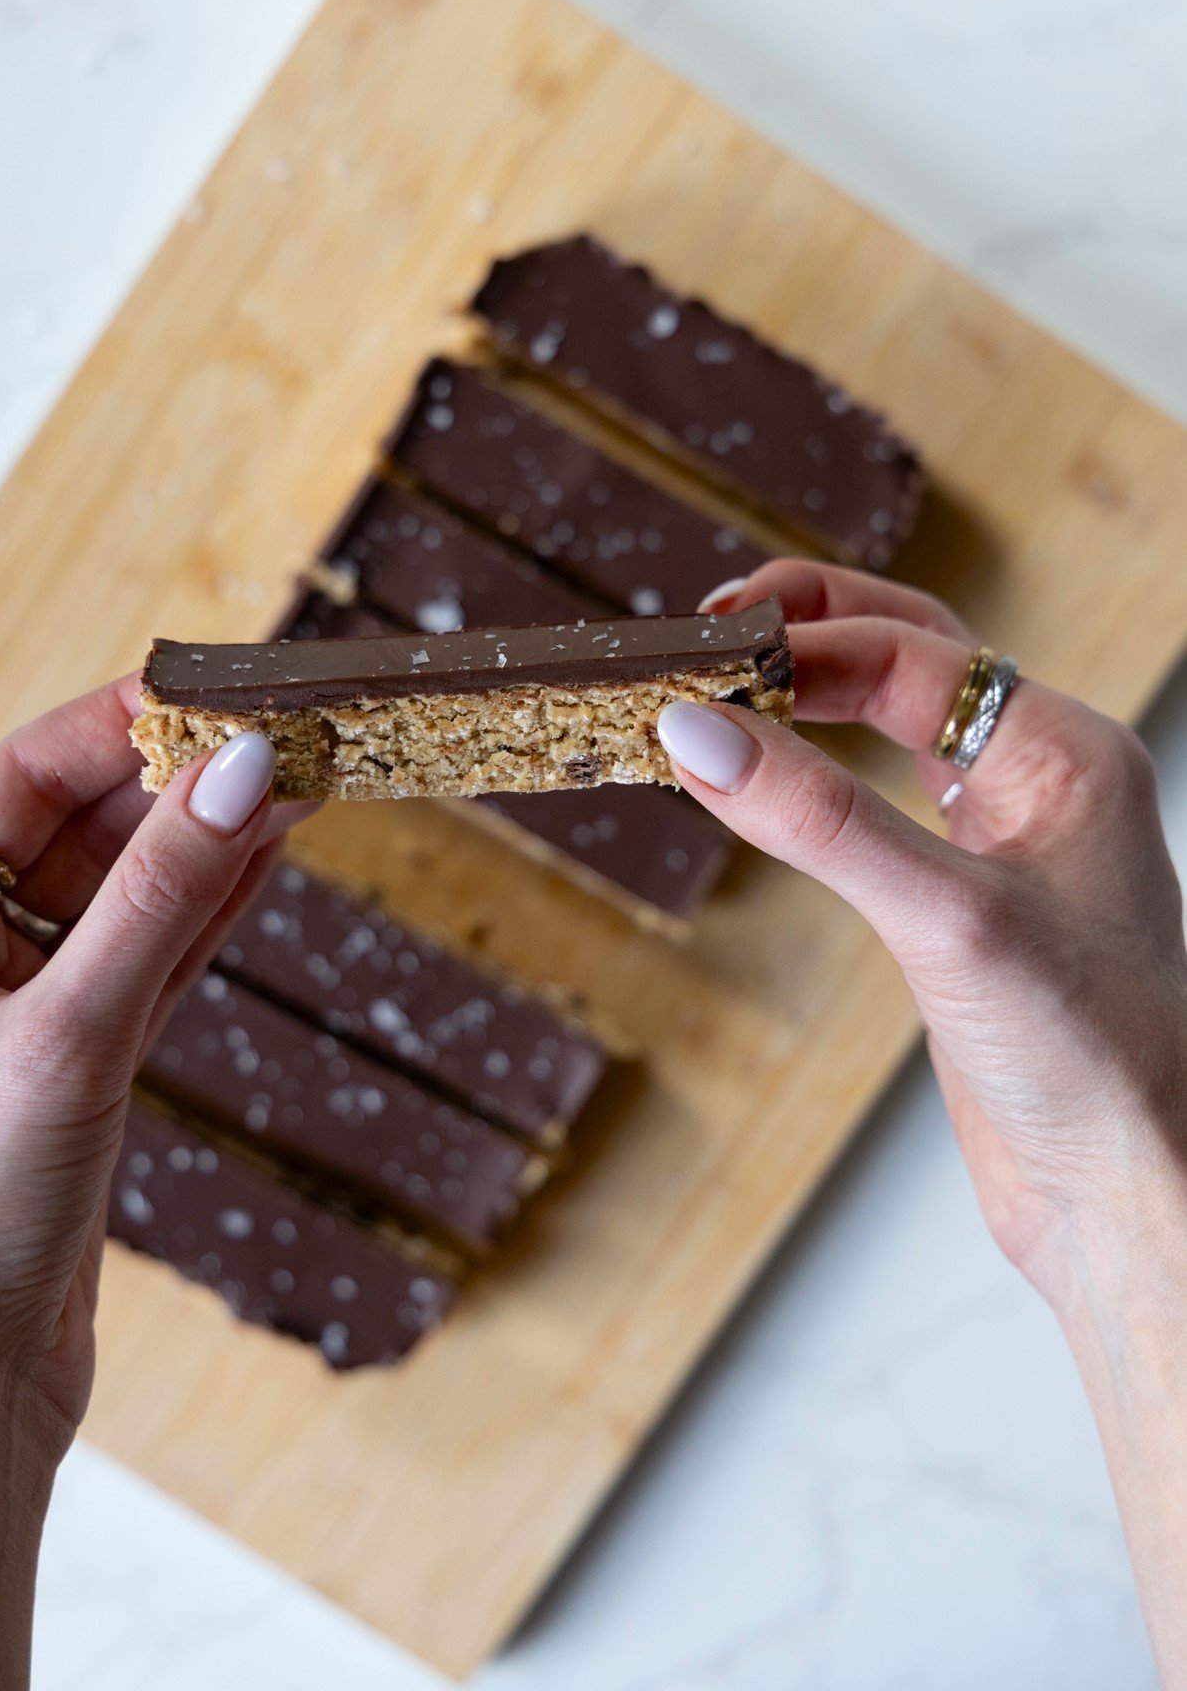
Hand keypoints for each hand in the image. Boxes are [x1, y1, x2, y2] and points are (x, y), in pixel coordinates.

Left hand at [0, 679, 306, 1689]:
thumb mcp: (69, 1035)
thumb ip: (161, 898)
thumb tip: (243, 771)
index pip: (11, 787)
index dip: (113, 730)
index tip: (210, 689)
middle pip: (76, 835)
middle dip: (177, 787)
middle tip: (279, 735)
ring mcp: (14, 1013)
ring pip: (123, 898)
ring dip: (206, 845)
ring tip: (295, 780)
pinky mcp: (75, 1069)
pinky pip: (148, 960)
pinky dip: (206, 914)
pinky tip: (265, 858)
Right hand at [658, 559, 1186, 1678]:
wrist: (1129, 1195)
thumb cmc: (1088, 1059)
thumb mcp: (945, 919)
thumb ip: (818, 819)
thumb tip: (695, 729)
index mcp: (1065, 752)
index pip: (909, 654)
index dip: (798, 647)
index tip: (695, 664)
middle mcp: (1041, 776)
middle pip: (909, 652)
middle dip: (808, 630)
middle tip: (704, 635)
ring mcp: (1007, 833)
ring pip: (896, 717)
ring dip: (809, 690)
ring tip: (717, 686)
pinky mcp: (967, 897)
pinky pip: (882, 795)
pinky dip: (815, 769)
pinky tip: (767, 777)